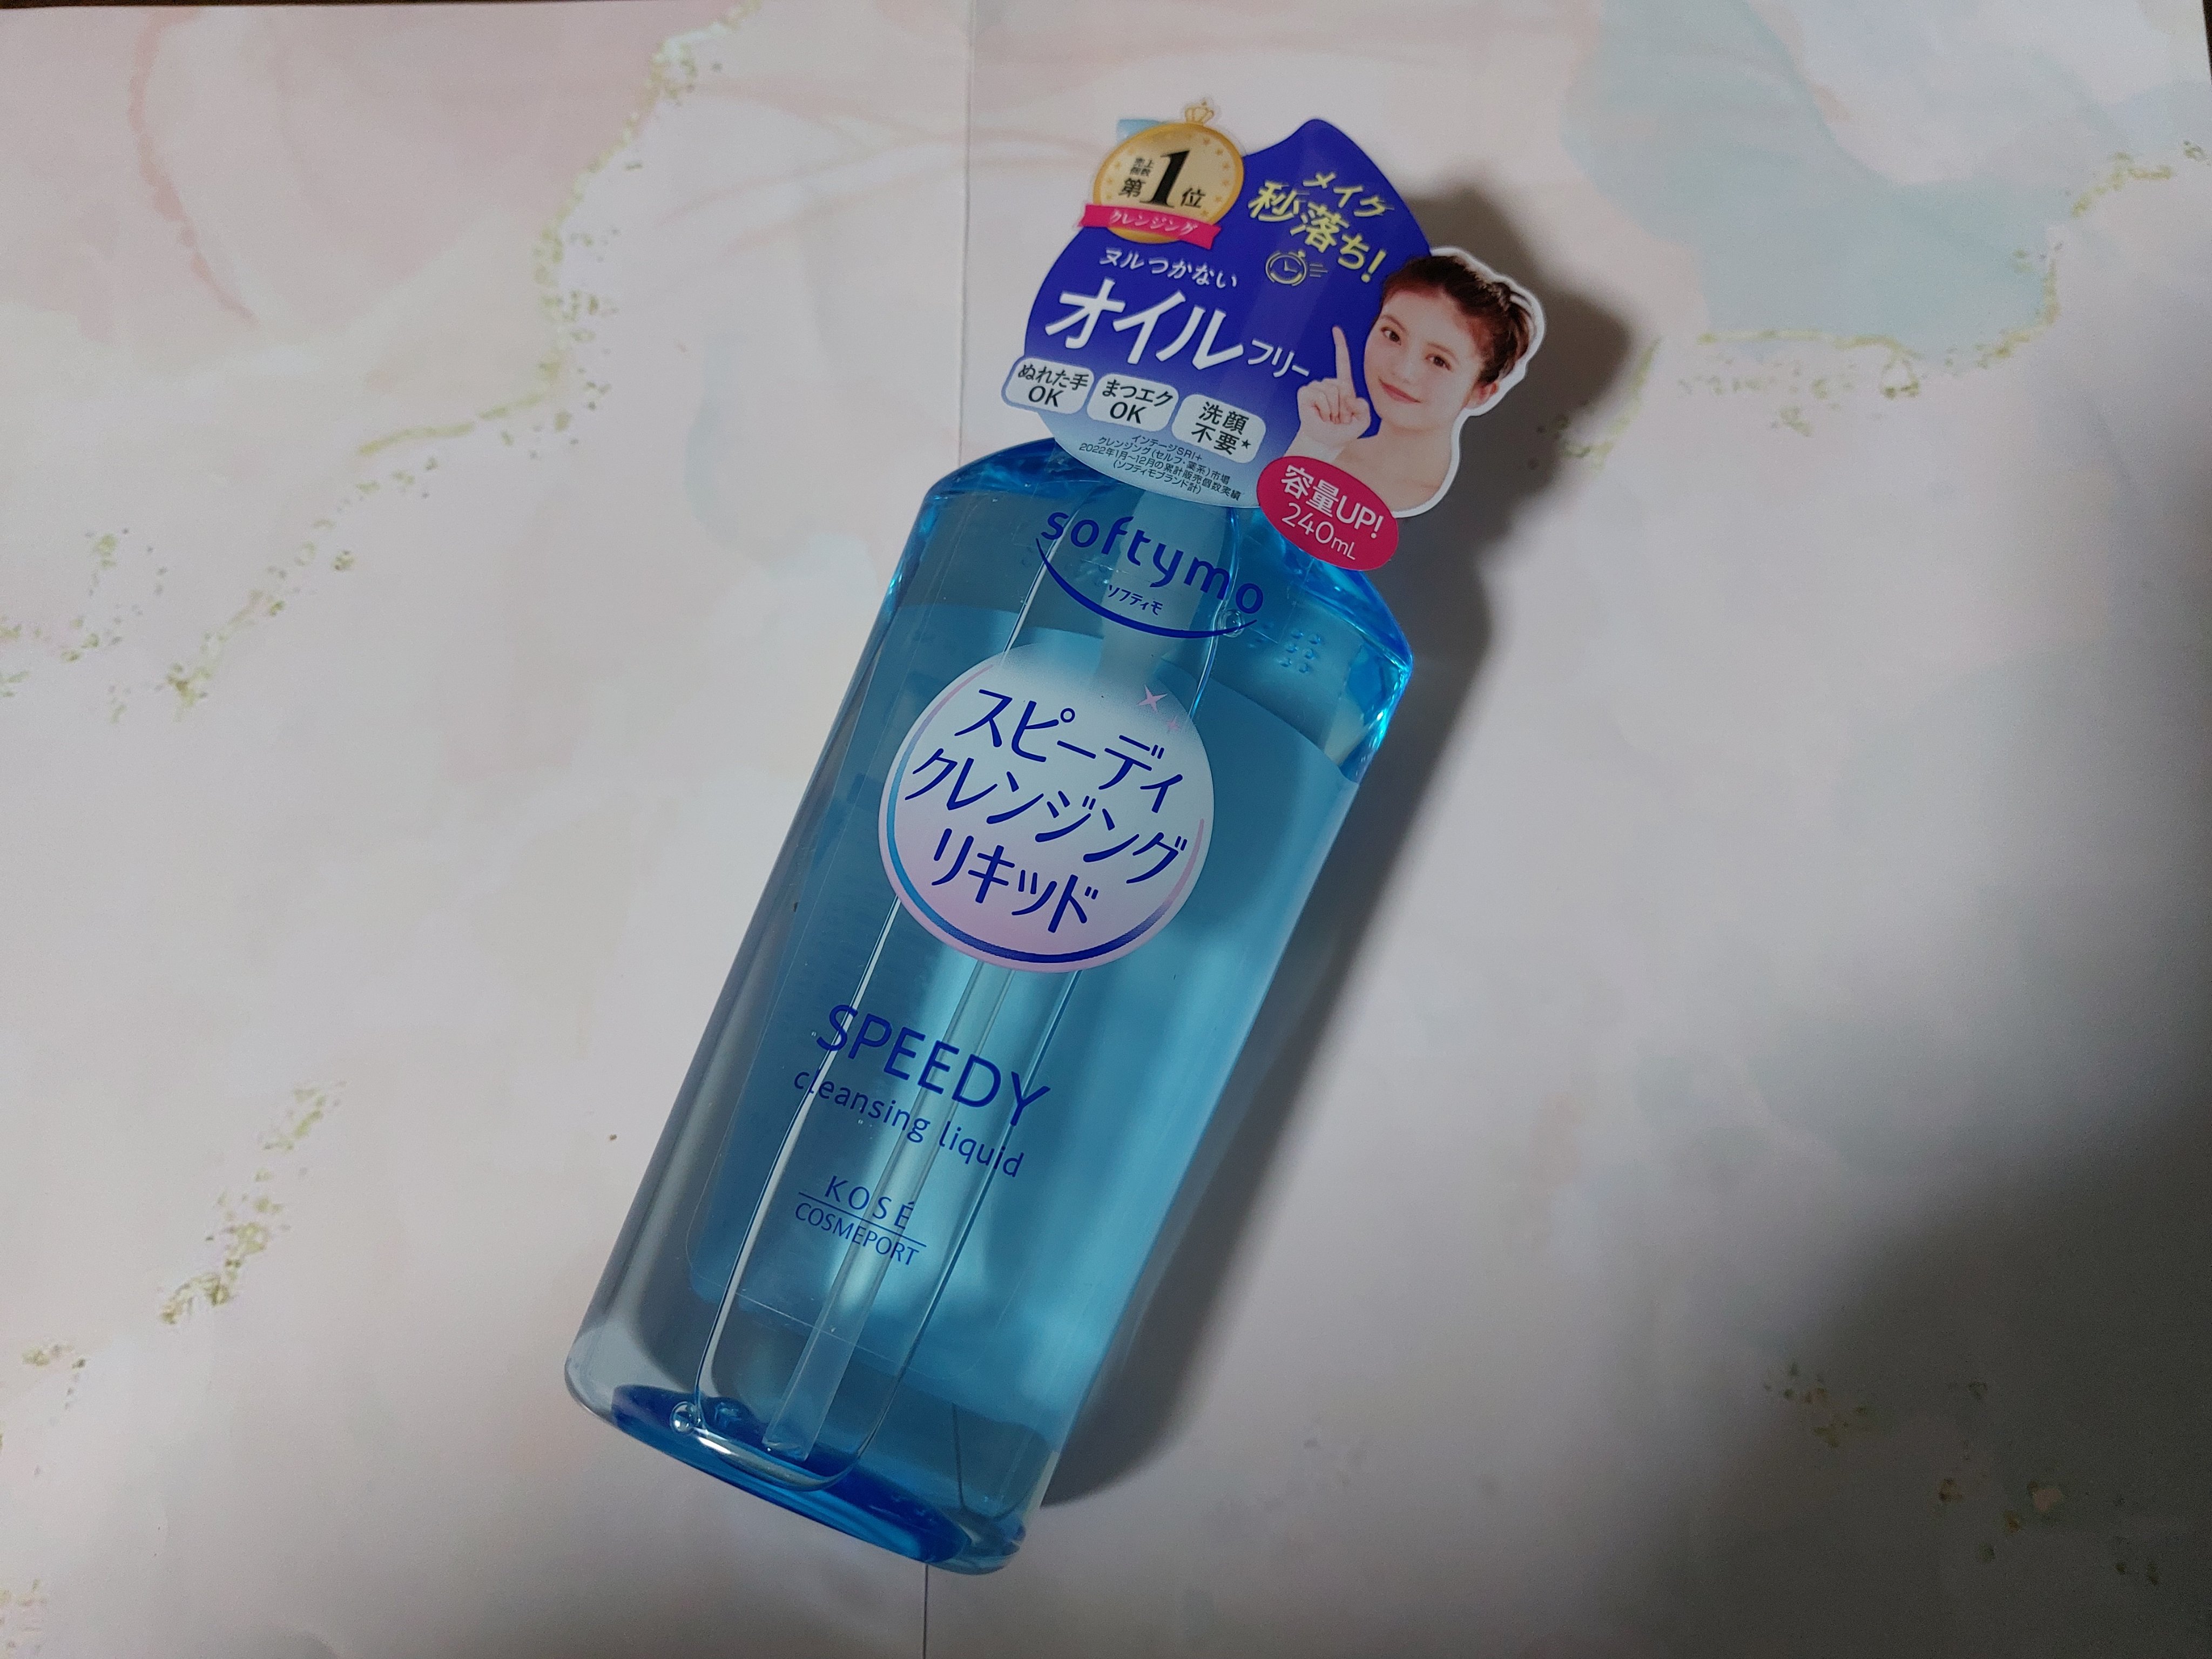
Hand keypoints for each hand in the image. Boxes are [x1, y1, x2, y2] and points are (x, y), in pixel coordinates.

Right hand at [1287, 326, 1370, 460]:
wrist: (1325, 444)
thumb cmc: (1342, 434)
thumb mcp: (1362, 421)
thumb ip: (1364, 407)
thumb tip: (1348, 396)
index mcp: (1342, 387)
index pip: (1342, 363)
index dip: (1340, 346)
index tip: (1335, 330)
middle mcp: (1328, 384)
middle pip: (1341, 384)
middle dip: (1342, 405)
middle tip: (1337, 418)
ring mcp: (1315, 387)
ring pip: (1331, 391)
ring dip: (1332, 409)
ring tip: (1328, 418)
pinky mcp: (1305, 393)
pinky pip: (1319, 395)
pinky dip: (1322, 408)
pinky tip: (1320, 415)